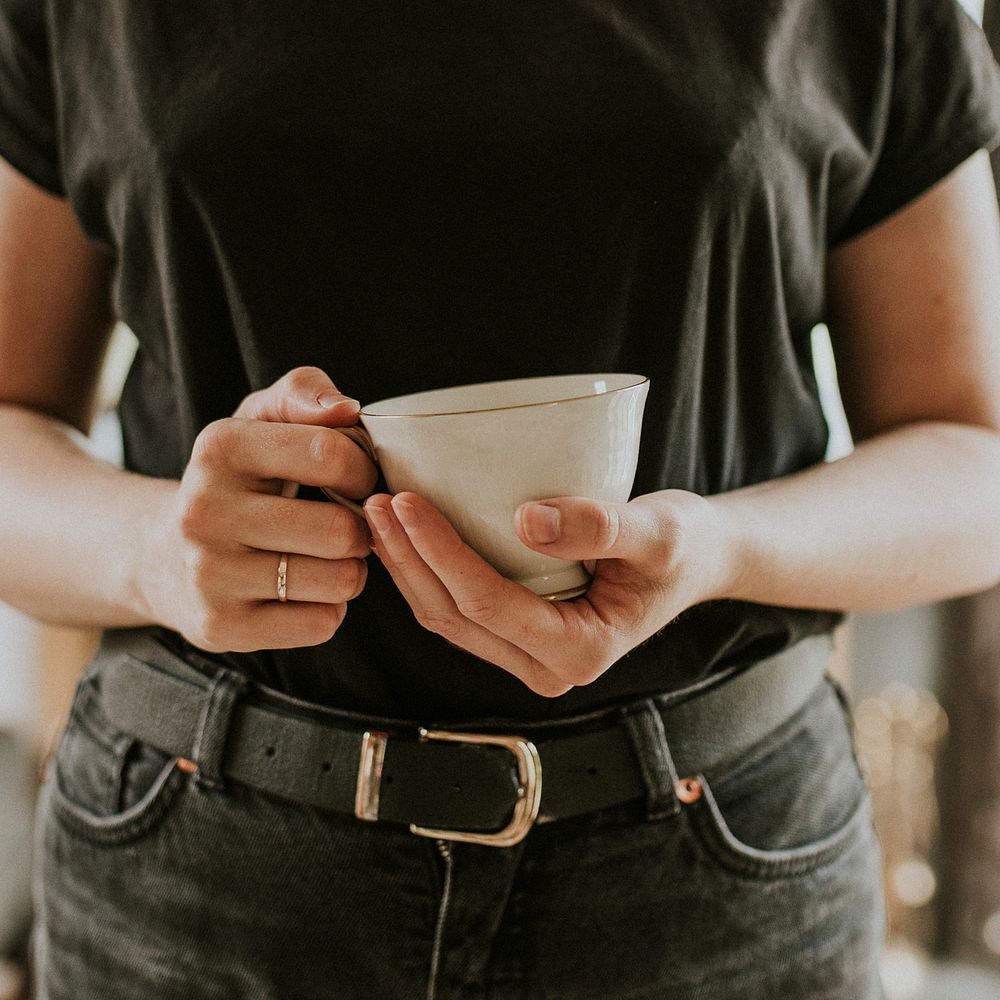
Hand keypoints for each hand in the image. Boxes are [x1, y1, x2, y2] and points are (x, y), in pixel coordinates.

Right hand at [140, 367, 376, 652]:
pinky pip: (322, 624)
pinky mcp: (221, 627)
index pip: (332, 455)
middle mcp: (205, 512)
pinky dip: (328, 609)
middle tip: (343, 526)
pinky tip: (303, 591)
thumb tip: (346, 410)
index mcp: (220, 448)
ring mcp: (209, 576)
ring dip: (349, 571)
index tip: (356, 479)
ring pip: (339, 581)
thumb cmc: (235, 480)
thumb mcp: (259, 421)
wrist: (160, 557)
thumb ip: (304, 394)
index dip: (363, 471)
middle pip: (341, 530)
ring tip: (325, 558)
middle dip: (359, 529)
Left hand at [363, 489, 733, 696]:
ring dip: (408, 567)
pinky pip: (459, 610)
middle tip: (376, 501)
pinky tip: (407, 535)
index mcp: (579, 652)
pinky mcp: (519, 634)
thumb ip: (600, 527)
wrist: (694, 562)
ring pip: (447, 618)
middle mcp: (546, 667)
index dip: (440, 553)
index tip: (406, 500)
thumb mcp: (658, 532)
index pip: (488, 603)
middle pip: (454, 616)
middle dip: (408, 560)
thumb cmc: (682, 546)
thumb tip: (527, 521)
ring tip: (378, 514)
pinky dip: (428, 572)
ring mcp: (528, 655)